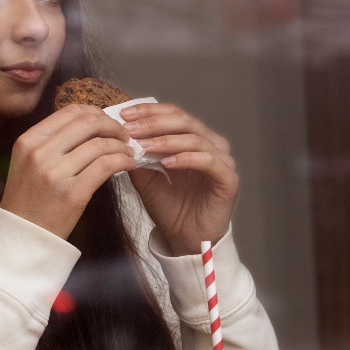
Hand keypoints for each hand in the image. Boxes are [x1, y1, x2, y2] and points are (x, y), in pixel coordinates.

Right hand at [0, 104, 136, 238]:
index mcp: (28, 141)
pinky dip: (122, 160)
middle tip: (123, 135)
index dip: (96, 112)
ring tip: (128, 152)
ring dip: (121, 145)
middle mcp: (39, 153)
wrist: (23, 237)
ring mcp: (55, 173)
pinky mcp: (73, 193)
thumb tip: (89, 123)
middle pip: (88, 122)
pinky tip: (127, 164)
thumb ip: (51, 142)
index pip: (69, 111)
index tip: (107, 122)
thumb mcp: (27, 163)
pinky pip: (106, 165)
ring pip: (100, 144)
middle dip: (112, 126)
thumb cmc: (28, 201)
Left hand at [119, 103, 238, 255]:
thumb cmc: (168, 206)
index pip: (173, 114)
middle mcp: (211, 144)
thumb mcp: (145, 176)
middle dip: (154, 123)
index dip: (149, 112)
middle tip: (130, 128)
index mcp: (193, 138)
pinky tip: (166, 163)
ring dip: (166, 141)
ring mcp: (222, 160)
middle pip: (184, 121)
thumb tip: (120, 133)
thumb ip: (137, 154)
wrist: (183, 238)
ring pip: (195, 139)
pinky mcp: (228, 178)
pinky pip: (208, 161)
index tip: (123, 114)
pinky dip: (186, 158)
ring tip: (143, 146)